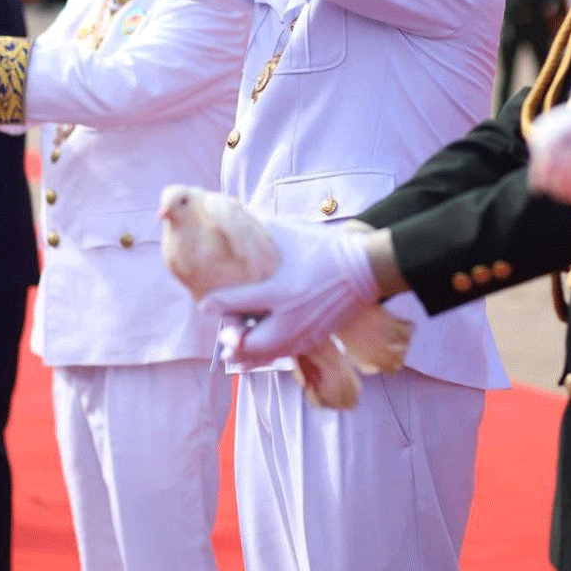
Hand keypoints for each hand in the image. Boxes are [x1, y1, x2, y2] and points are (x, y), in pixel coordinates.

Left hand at [200, 218, 379, 366]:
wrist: (366, 269)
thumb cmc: (326, 247)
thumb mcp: (293, 232)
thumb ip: (262, 227)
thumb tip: (236, 212)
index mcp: (281, 289)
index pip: (239, 302)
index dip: (217, 304)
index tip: (204, 305)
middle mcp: (290, 316)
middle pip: (251, 342)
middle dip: (232, 341)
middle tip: (222, 335)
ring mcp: (304, 331)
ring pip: (268, 354)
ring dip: (248, 355)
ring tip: (233, 355)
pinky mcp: (315, 338)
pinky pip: (286, 355)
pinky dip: (269, 357)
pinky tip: (260, 357)